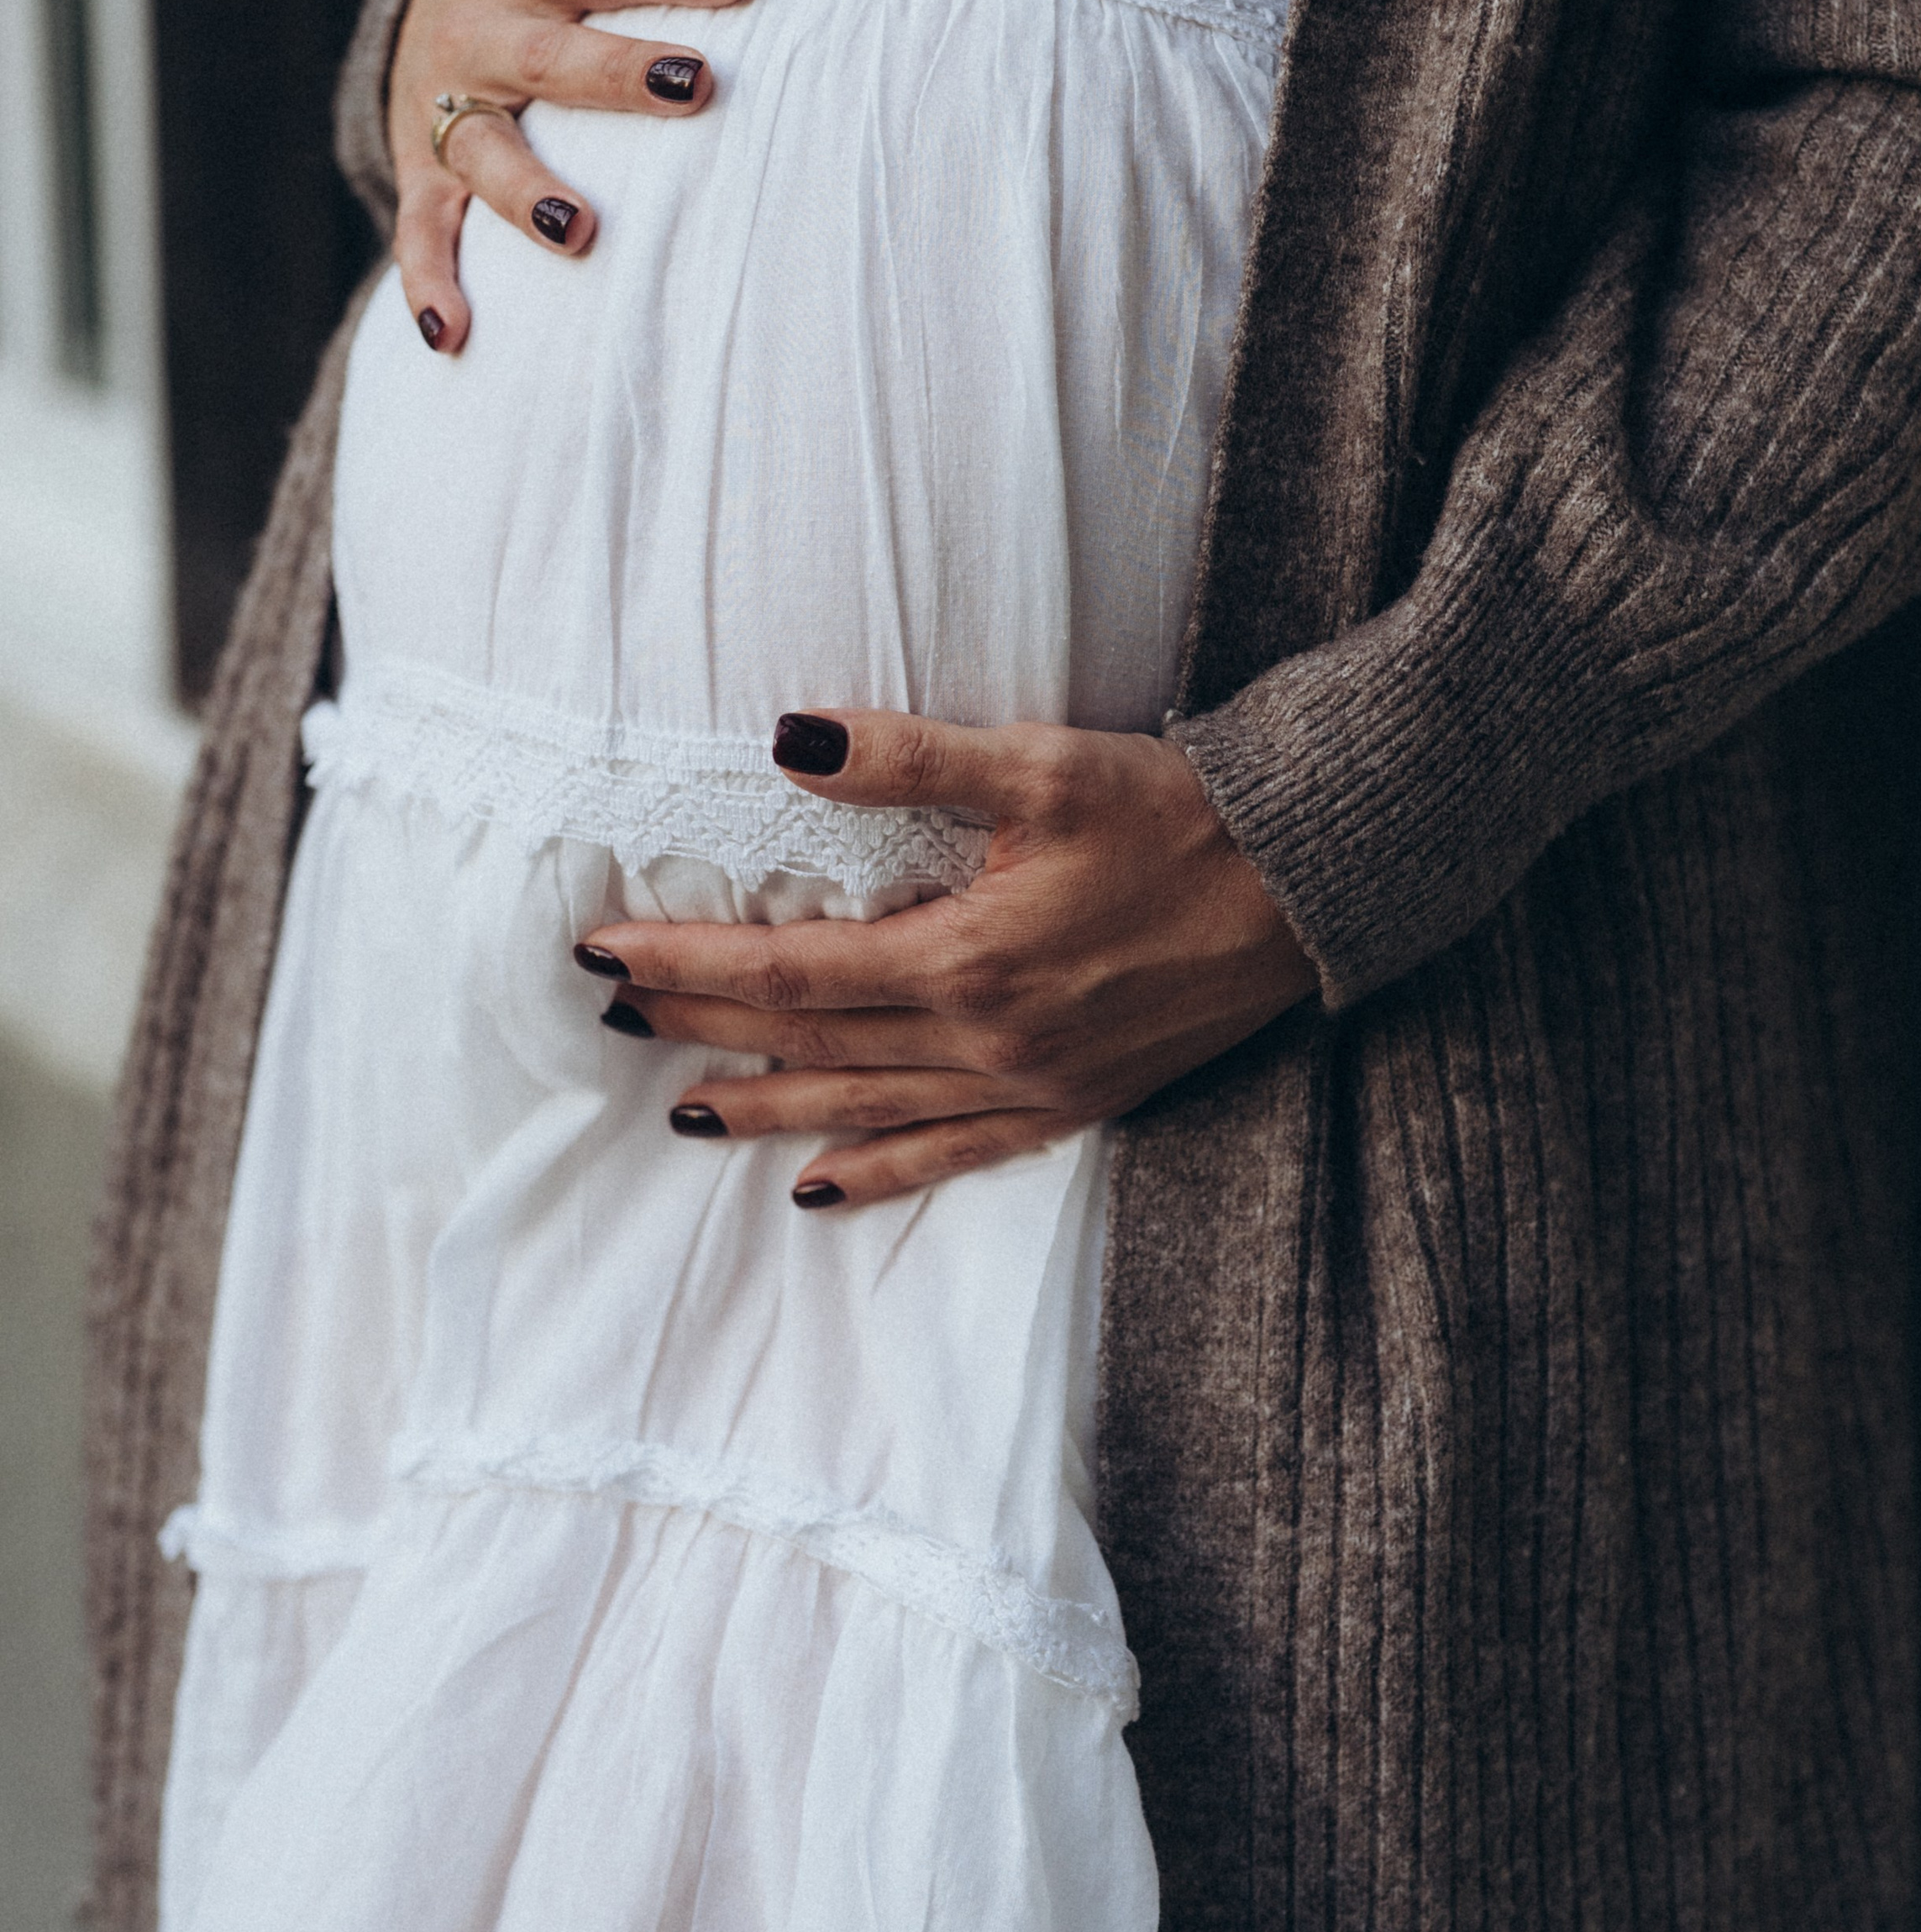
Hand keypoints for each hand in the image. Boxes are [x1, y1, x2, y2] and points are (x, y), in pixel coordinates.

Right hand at [388, 0, 754, 350]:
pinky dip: (429, 287)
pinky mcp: (426, 177)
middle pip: (552, 58)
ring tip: (582, 232)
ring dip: (529, 195)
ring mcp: (450, 113)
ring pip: (485, 155)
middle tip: (692, 87)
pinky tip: (454, 337)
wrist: (421, 13)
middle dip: (615, 73)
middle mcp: (482, 36)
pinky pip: (422, 235)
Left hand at [574, 710, 1317, 1207]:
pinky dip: (880, 1175)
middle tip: (613, 1021)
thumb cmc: (1177, 815)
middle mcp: (985, 1040)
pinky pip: (954, 1157)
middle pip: (810, 1042)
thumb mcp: (1042, 764)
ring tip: (686, 1111)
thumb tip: (787, 742)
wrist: (1306, 887)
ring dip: (768, 1108)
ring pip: (865, 1110)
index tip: (603, 951)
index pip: (788, 968)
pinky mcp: (1072, 1105)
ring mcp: (1028, 1085)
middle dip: (704, 1027)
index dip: (687, 960)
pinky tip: (820, 1189)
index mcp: (965, 957)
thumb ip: (908, 758)